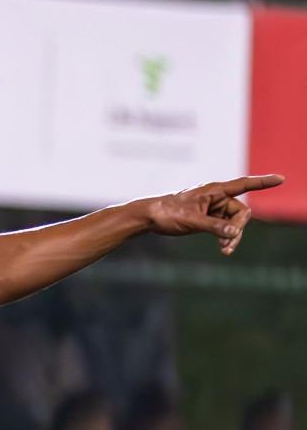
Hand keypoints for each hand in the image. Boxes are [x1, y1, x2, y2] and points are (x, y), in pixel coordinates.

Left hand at [144, 174, 282, 255]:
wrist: (149, 218)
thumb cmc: (167, 213)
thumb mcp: (192, 221)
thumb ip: (214, 227)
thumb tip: (235, 233)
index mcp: (214, 191)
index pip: (243, 184)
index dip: (263, 183)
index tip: (281, 179)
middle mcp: (216, 198)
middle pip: (240, 213)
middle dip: (238, 229)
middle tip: (228, 246)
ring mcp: (212, 209)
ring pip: (233, 223)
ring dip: (232, 237)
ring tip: (225, 251)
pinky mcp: (207, 219)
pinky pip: (224, 229)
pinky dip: (225, 238)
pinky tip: (224, 250)